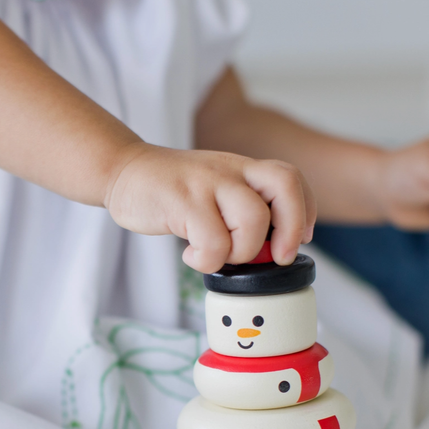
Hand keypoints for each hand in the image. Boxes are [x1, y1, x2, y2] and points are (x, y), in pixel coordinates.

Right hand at [105, 144, 315, 272]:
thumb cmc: (172, 190)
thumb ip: (243, 209)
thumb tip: (270, 251)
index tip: (302, 238)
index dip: (305, 211)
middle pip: (283, 190)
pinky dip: (206, 260)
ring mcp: (206, 184)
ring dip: (241, 252)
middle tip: (278, 258)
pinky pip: (212, 242)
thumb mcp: (215, 189)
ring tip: (218, 254)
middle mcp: (229, 170)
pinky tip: (191, 254)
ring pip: (253, 221)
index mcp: (242, 168)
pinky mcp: (181, 201)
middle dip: (290, 231)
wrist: (123, 171)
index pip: (290, 178)